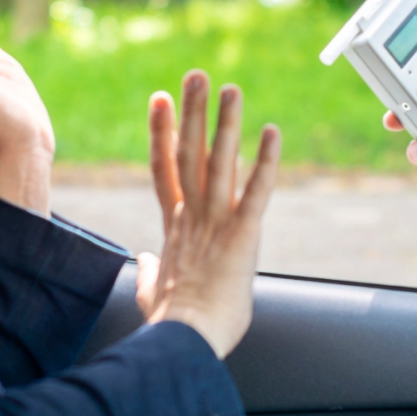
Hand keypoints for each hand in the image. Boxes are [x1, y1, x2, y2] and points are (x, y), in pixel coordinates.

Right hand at [134, 71, 280, 358]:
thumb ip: (147, 272)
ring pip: (220, 162)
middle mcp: (192, 216)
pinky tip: (273, 132)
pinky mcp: (243, 235)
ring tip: (231, 88)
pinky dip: (266, 161)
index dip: (161, 132)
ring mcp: (216, 223)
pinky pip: (258, 190)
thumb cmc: (171, 323)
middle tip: (196, 75)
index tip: (159, 101)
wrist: (184, 340)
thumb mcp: (152, 292)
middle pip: (189, 153)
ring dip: (226, 123)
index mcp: (173, 227)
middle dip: (193, 111)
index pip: (164, 168)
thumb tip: (144, 262)